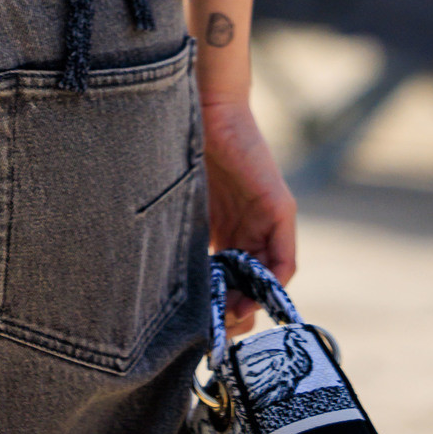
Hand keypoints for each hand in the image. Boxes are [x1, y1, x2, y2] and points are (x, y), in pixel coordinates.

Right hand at [199, 94, 296, 338]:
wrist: (206, 106)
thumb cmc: (180, 144)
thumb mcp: (178, 201)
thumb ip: (176, 233)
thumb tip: (148, 276)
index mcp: (223, 227)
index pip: (229, 278)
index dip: (219, 303)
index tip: (204, 321)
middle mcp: (249, 227)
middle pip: (250, 284)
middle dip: (235, 310)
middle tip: (218, 327)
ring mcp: (267, 220)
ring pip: (268, 278)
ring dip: (252, 303)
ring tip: (232, 317)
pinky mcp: (280, 210)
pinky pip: (284, 261)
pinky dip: (271, 283)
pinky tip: (252, 296)